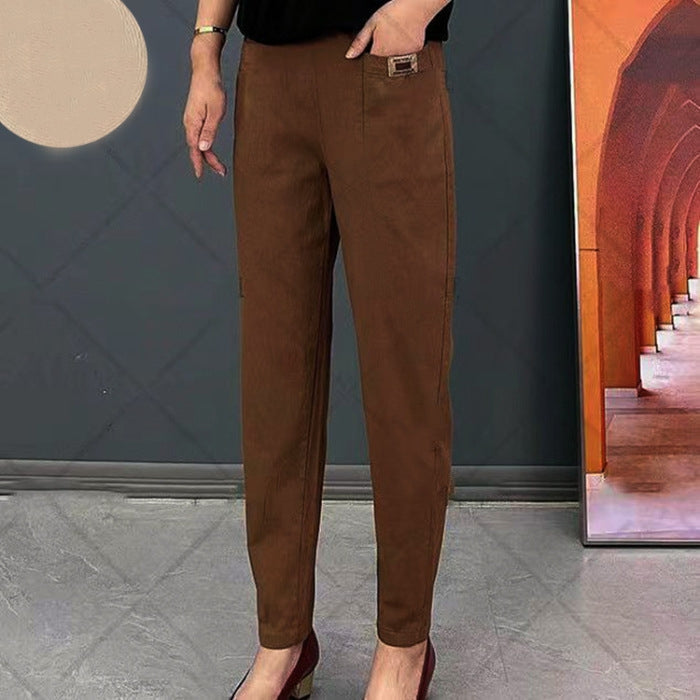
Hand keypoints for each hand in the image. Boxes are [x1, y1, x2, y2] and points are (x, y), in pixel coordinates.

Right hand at [182, 63, 226, 178]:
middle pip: (196, 148)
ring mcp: (191, 119)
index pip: (195, 149)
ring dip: (206, 154)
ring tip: (218, 165)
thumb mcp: (215, 111)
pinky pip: (198, 135)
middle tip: (221, 171)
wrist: (205, 70)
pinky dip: (204, 145)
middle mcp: (189, 123)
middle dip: (207, 162)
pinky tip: (209, 148)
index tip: (201, 175)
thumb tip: (203, 148)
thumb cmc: (212, 88)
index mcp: (192, 123)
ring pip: (197, 142)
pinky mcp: (195, 115)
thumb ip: (209, 131)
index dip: (199, 163)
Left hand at [345, 0, 430, 57]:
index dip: (370, 59)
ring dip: (395, 54)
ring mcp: (406, 56)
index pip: (371, 65)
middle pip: (384, 66)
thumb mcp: (371, 24)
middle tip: (387, 39)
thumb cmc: (392, 13)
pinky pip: (410, 55)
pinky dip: (407, 49)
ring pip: (397, 61)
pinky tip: (406, 37)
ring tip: (396, 37)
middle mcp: (393, 58)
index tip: (373, 50)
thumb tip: (349, 56)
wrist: (416, 6)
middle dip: (383, 57)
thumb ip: (360, 42)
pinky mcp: (416, 52)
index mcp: (380, 52)